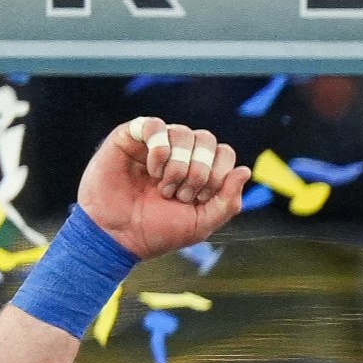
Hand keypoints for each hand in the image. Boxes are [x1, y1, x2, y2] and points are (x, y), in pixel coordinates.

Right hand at [75, 118, 248, 260]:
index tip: (200, 199)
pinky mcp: (129, 138)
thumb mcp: (202, 224)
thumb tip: (245, 170)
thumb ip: (227, 201)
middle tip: (181, 195)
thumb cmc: (157, 231)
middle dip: (199, 171)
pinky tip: (153, 169)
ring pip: (183, 132)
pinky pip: (155, 125)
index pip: (224, 152)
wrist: (117, 237)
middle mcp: (179, 153)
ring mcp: (154, 143)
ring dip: (178, 165)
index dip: (218, 174)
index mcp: (198, 169)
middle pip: (207, 139)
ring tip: (163, 187)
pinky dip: (159, 148)